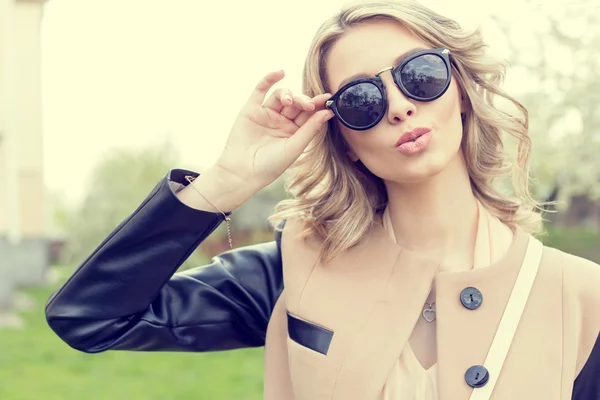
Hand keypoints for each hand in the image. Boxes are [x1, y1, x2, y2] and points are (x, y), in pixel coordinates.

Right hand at [213, 70, 333, 190]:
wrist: (242, 172)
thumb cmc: (270, 165)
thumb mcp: (295, 147)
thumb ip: (310, 129)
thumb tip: (329, 112)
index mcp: (294, 132)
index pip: (308, 114)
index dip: (318, 106)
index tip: (328, 98)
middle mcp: (281, 121)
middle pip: (296, 104)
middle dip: (304, 101)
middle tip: (309, 104)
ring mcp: (266, 114)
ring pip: (281, 96)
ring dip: (288, 94)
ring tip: (289, 102)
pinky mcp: (251, 110)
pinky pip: (260, 90)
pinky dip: (269, 80)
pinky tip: (279, 73)